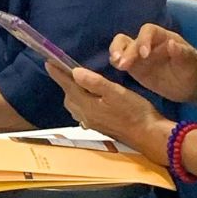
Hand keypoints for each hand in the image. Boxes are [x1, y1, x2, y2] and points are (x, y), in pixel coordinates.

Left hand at [46, 60, 169, 152]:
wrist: (148, 135)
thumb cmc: (135, 111)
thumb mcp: (116, 92)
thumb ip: (94, 82)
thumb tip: (74, 72)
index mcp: (87, 105)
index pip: (68, 86)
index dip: (57, 73)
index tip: (48, 62)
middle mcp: (86, 116)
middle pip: (69, 97)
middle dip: (64, 83)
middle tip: (65, 69)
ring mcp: (92, 123)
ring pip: (75, 106)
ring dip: (72, 93)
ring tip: (76, 81)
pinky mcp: (99, 126)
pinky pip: (82, 112)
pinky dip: (81, 102)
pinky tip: (89, 99)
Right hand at [107, 24, 196, 104]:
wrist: (193, 87)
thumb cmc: (195, 70)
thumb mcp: (193, 63)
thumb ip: (183, 53)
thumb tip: (171, 44)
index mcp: (163, 37)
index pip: (148, 31)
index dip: (143, 39)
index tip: (144, 55)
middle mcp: (148, 43)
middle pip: (130, 39)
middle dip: (125, 50)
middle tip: (123, 64)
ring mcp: (140, 56)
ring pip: (121, 46)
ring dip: (116, 52)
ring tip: (117, 64)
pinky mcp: (136, 68)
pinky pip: (121, 61)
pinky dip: (116, 62)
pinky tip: (116, 69)